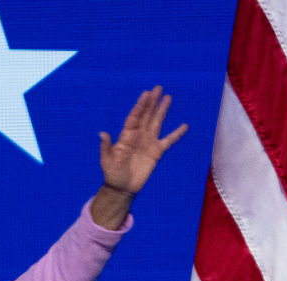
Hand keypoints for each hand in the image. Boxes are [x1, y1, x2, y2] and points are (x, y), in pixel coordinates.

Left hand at [91, 86, 186, 228]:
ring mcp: (148, 142)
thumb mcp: (107, 160)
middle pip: (147, 115)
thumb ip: (106, 147)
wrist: (122, 187)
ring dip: (162, 111)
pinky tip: (184, 126)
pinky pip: (168, 141)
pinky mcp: (156, 152)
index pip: (135, 117)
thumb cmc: (112, 173)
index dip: (140, 106)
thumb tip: (102, 134)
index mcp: (126, 136)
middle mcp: (138, 136)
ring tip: (168, 98)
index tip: (146, 94)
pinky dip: (176, 134)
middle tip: (158, 88)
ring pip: (157, 123)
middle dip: (152, 102)